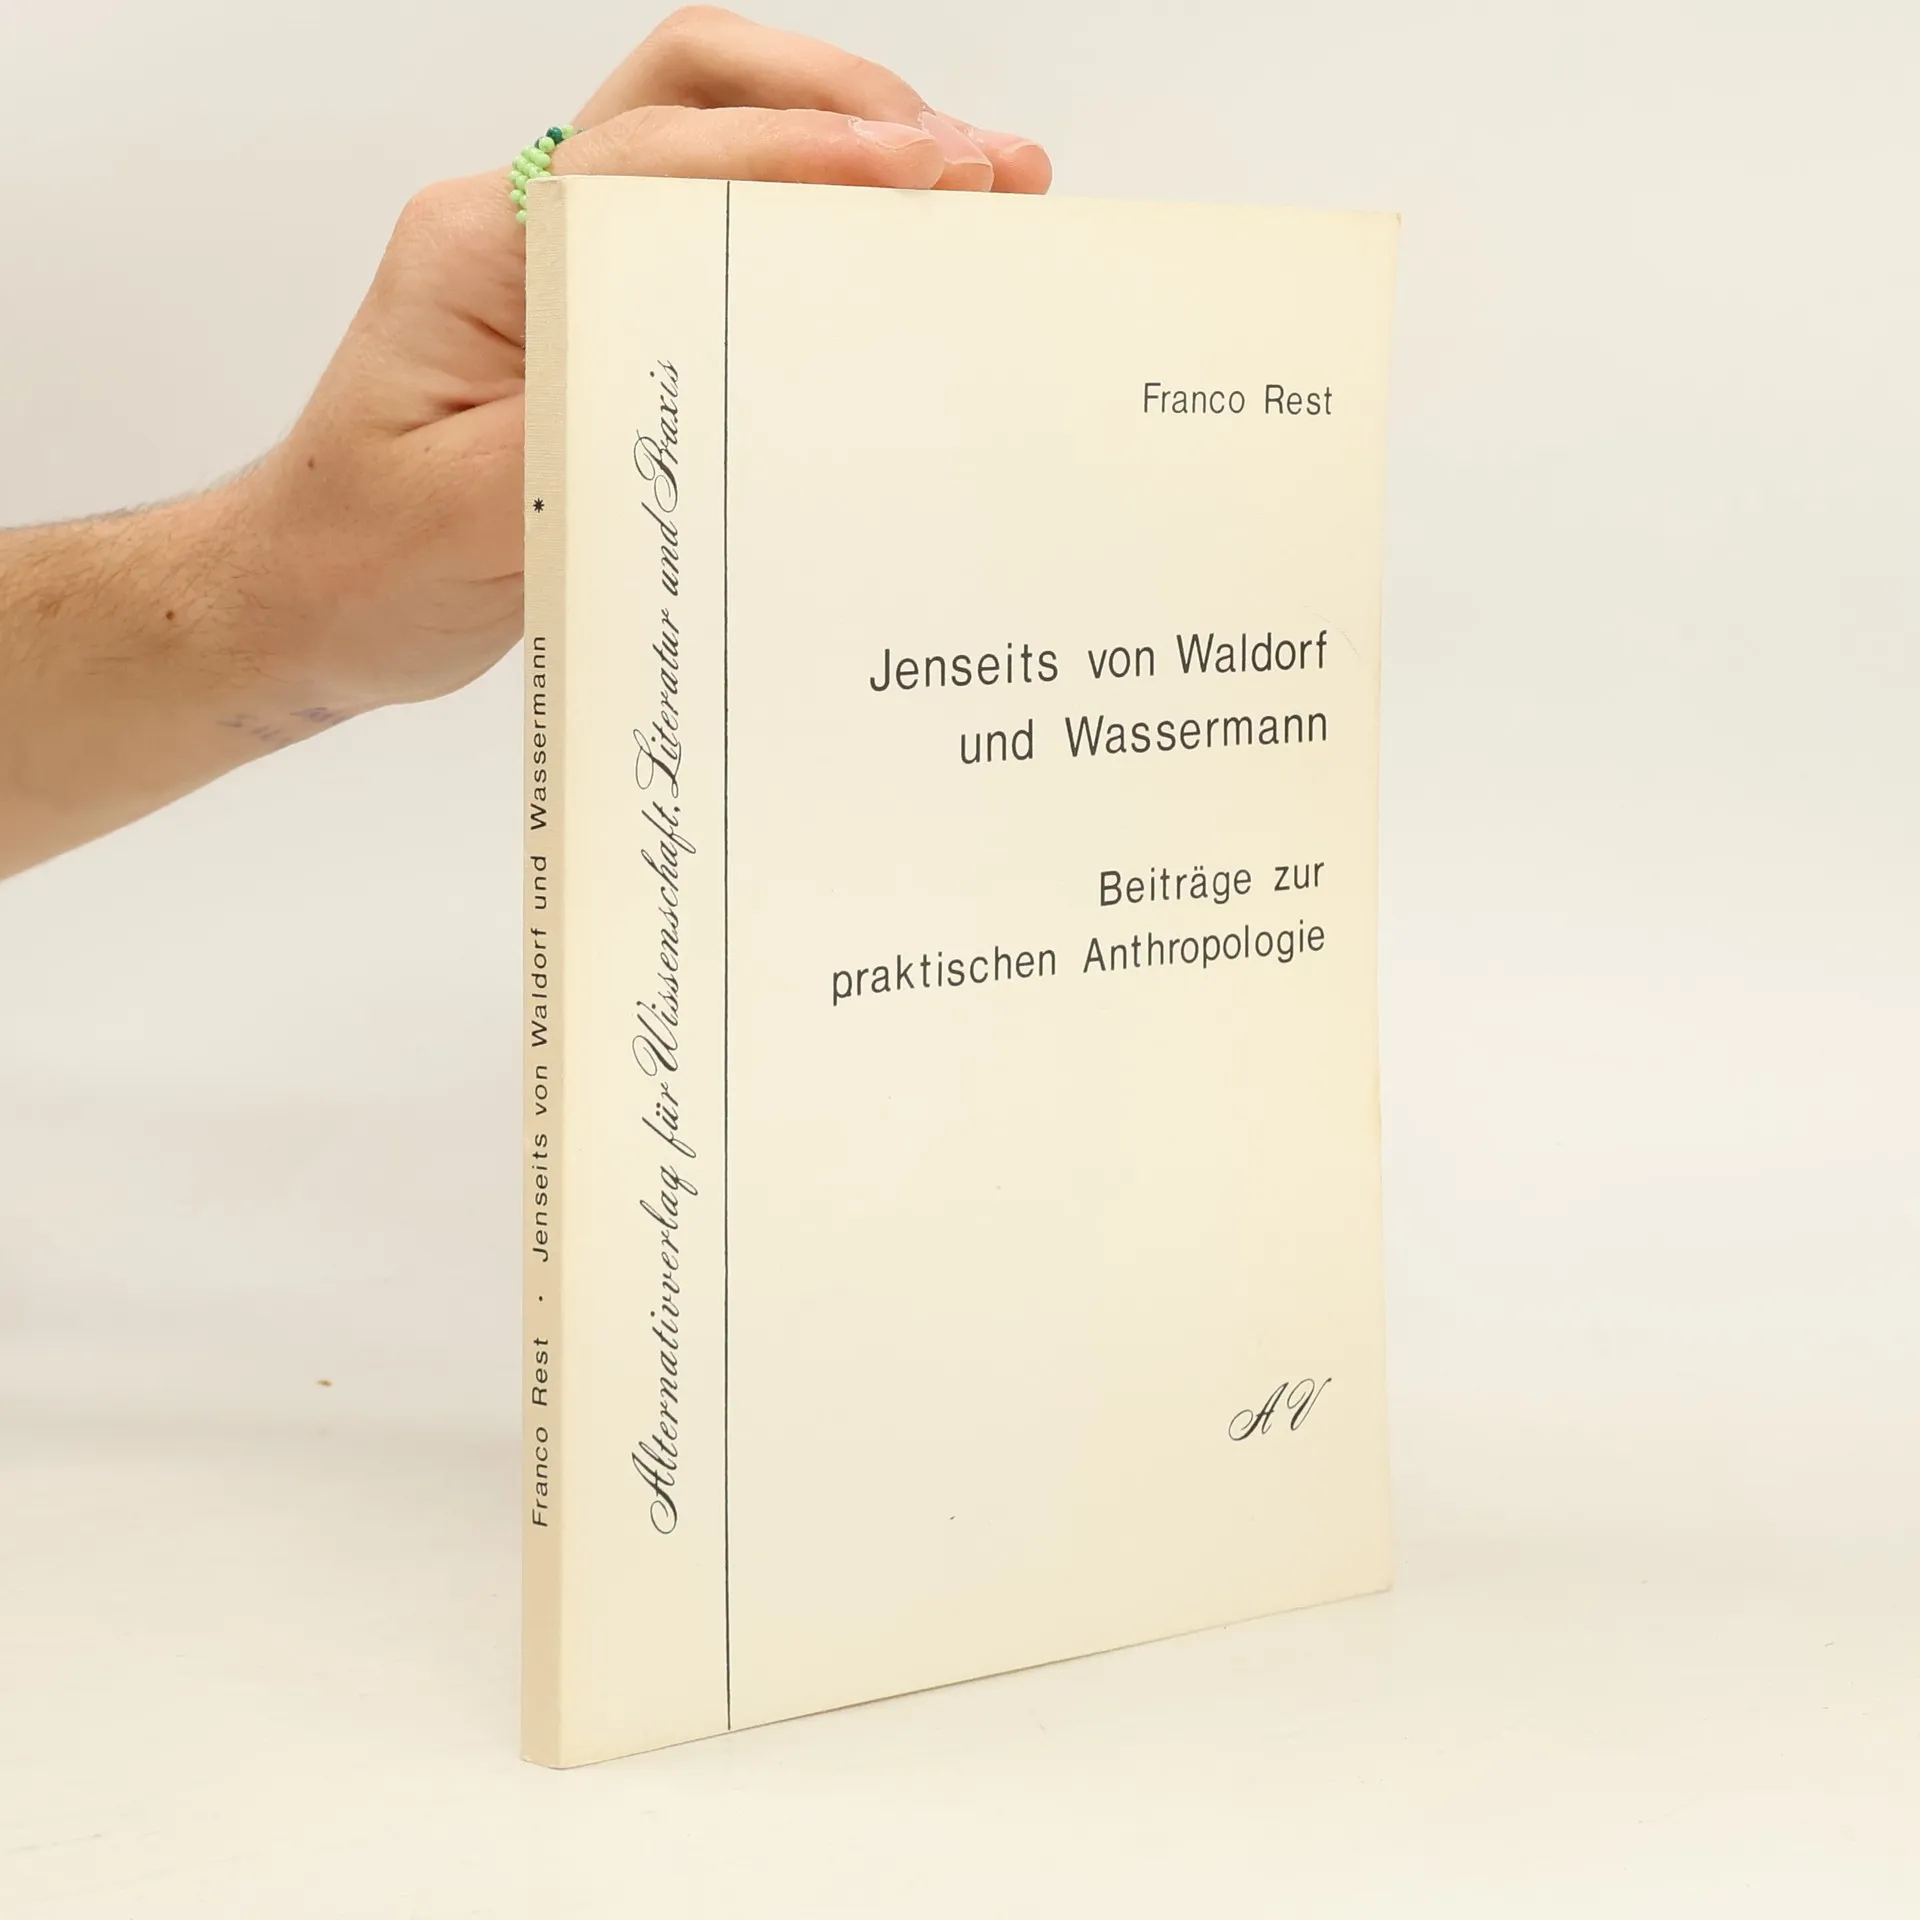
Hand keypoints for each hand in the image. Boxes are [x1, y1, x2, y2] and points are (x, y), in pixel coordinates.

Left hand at [241, 6, 1051, 717]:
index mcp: (486, 248)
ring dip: (851, 148)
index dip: (802, 156)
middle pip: (703, 92)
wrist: (311, 599)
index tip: (924, 175)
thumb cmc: (365, 562)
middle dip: (852, 108)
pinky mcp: (610, 317)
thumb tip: (732, 390)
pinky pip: (727, 234)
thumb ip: (595, 434)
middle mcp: (532, 226)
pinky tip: (901, 262)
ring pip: (724, 144)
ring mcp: (572, 263)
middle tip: (985, 169)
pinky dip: (821, 226)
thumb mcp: (474, 520)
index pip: (665, 157)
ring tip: (979, 193)